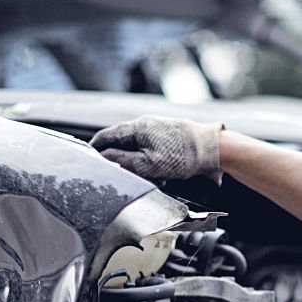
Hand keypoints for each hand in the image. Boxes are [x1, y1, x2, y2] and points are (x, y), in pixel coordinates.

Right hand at [90, 115, 223, 182]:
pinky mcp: (168, 135)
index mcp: (136, 127)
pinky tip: (164, 174)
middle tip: (128, 176)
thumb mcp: (148, 164)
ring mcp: (157, 128)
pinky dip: (153, 163)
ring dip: (141, 165)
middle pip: (122, 143)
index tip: (89, 159)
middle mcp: (145, 124)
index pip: (106, 136)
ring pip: (138, 148)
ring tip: (155, 178)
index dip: (96, 148)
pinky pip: (153, 149)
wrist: (213, 149)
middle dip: (123, 161)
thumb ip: (123, 161)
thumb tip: (105, 158)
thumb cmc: (182, 156)